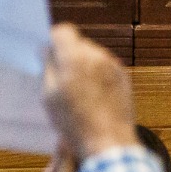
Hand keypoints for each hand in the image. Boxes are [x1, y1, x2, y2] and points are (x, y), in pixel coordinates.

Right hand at [42, 24, 138, 162]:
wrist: (108, 141)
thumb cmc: (74, 122)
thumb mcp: (50, 96)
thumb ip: (48, 68)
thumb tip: (47, 49)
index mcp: (75, 58)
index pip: (64, 31)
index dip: (53, 38)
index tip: (47, 51)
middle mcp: (97, 55)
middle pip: (79, 43)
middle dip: (68, 54)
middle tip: (58, 74)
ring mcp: (113, 64)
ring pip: (93, 55)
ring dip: (83, 64)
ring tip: (75, 89)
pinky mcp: (123, 75)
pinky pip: (105, 66)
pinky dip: (96, 74)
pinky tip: (91, 94)